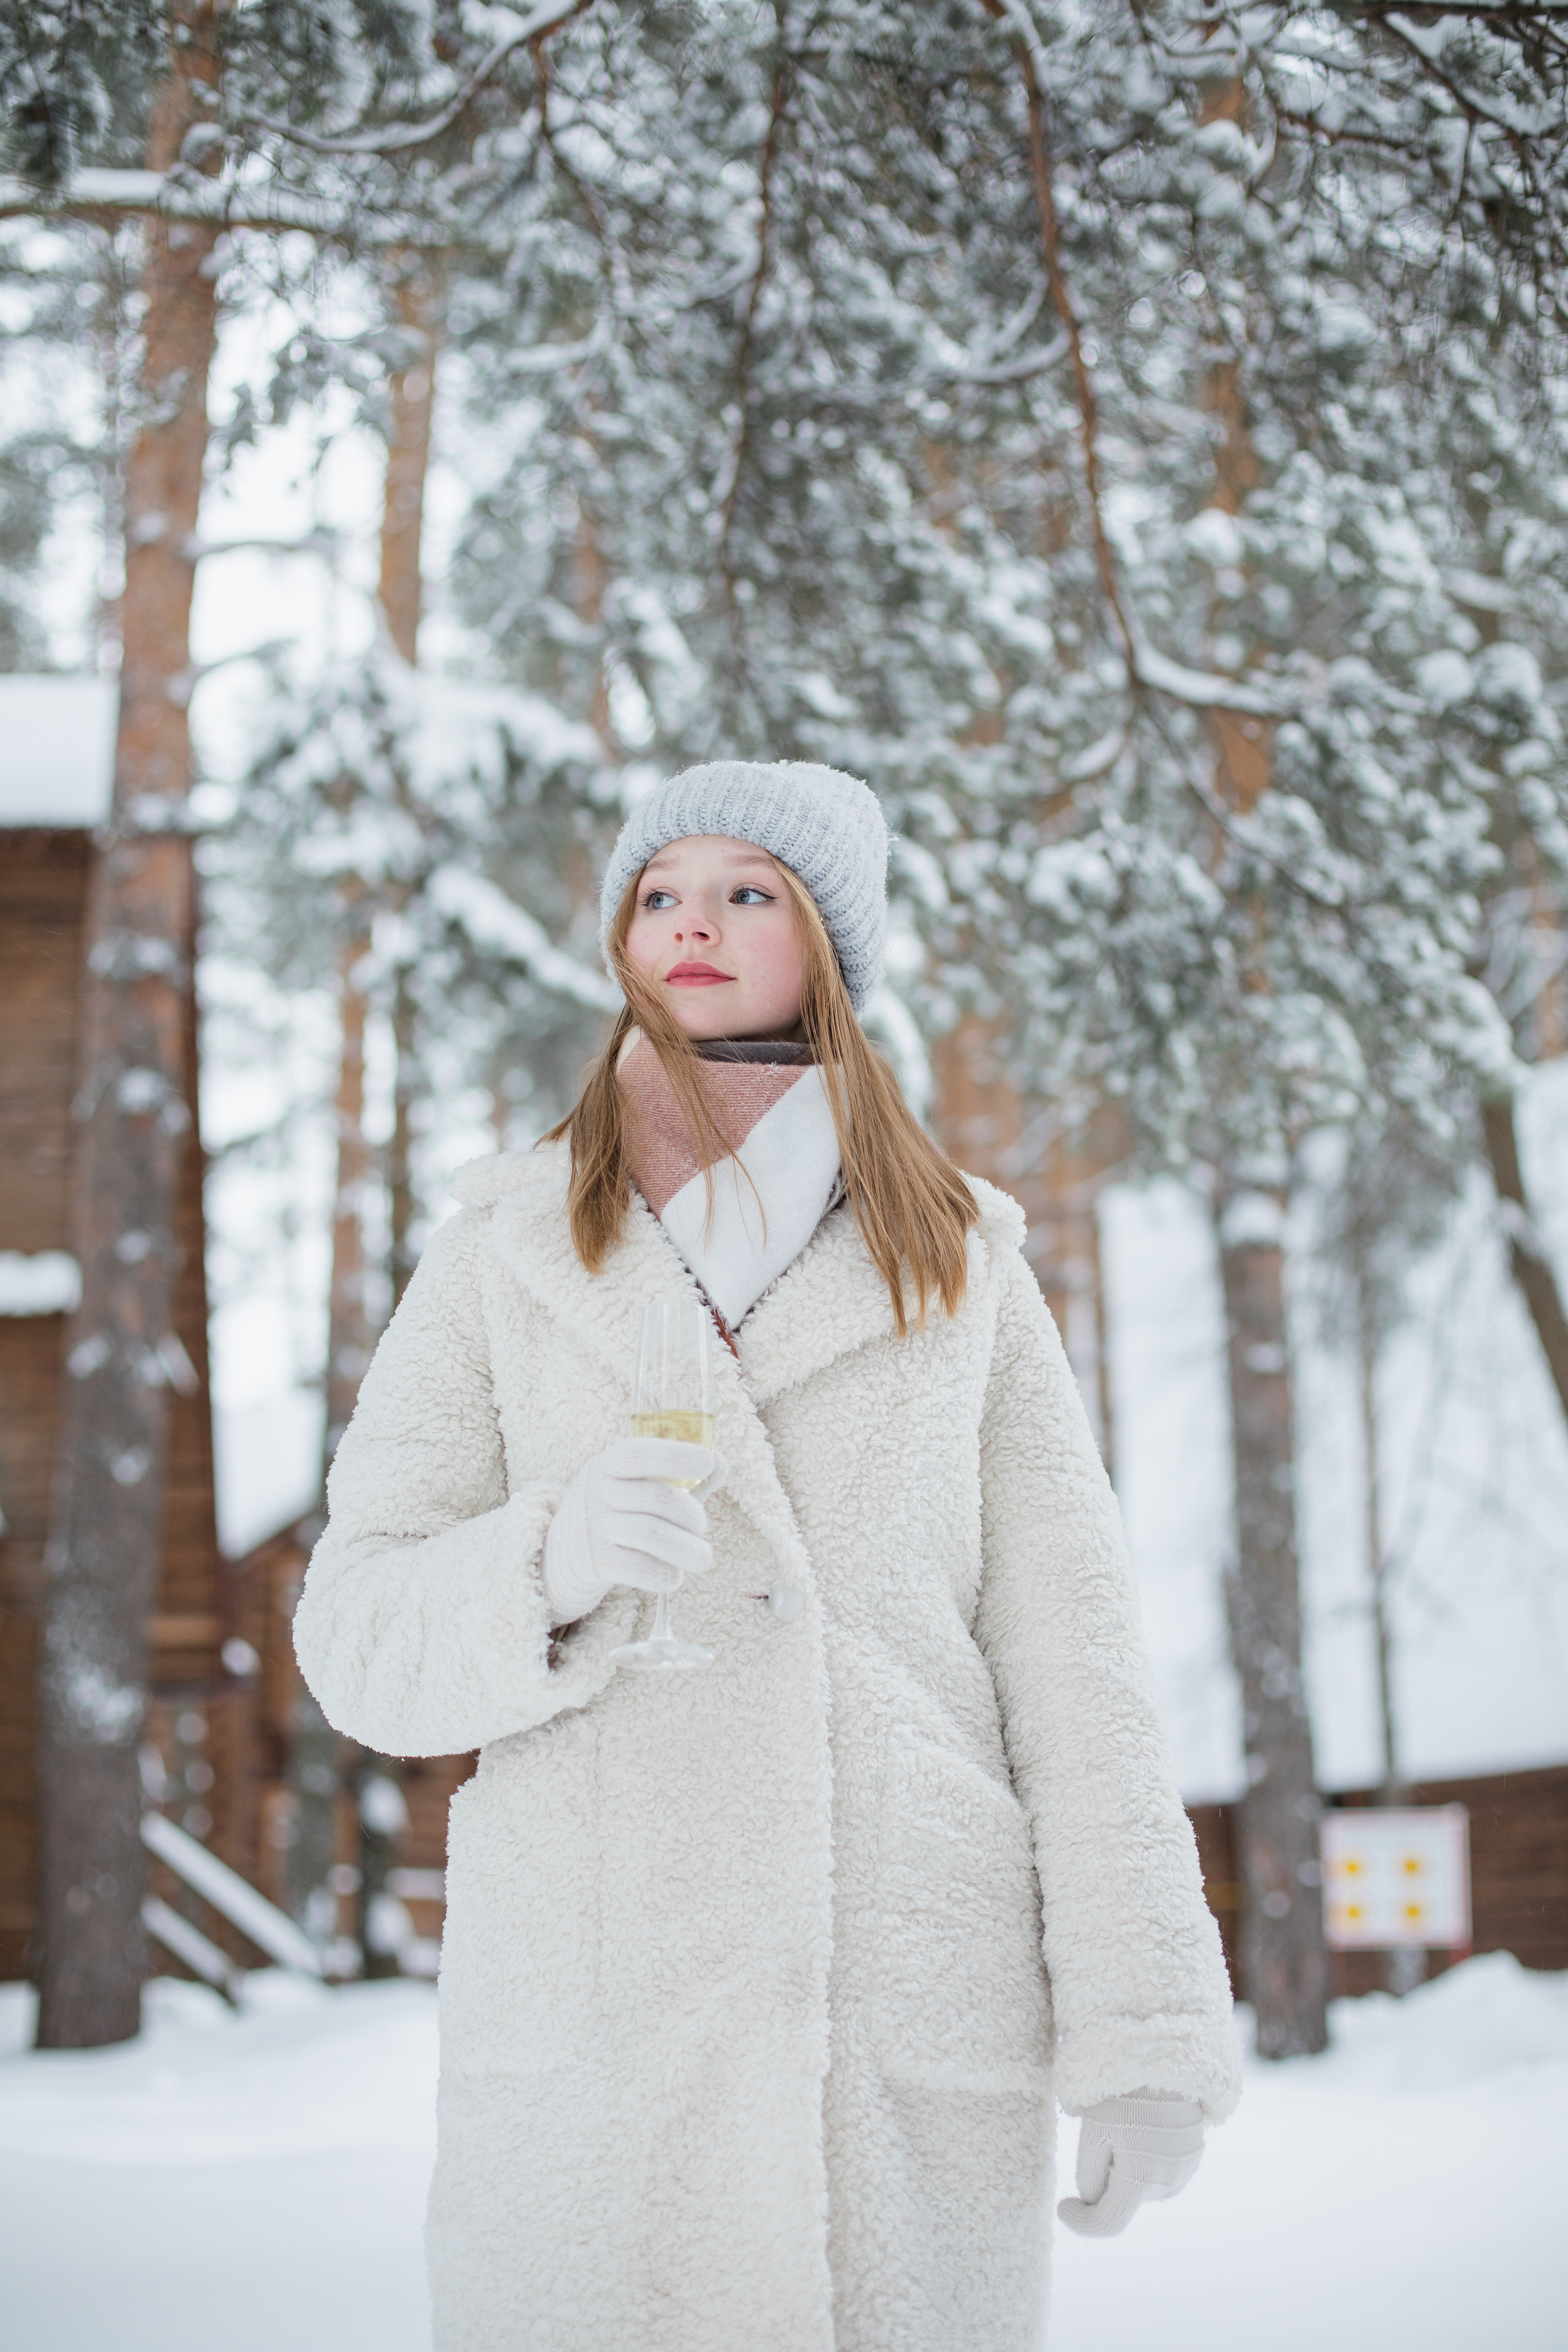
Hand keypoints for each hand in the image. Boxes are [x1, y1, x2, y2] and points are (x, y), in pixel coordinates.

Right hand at [541, 1438, 728, 1627]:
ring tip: (702, 1557)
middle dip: (692, 1515)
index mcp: (606, 1465)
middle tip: (702, 1528)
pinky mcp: (594, 1563)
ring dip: (687, 1548)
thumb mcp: (634, 1487)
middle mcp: (595, 1492)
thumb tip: (721, 1463)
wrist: (560, 1556)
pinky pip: (640, 1568)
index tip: (708, 1461)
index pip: (639, 1454)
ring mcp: (592, 1528)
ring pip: (651, 1534)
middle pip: (655, 1498)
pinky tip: (675, 1575)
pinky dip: (666, 1574)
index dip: (676, 1455)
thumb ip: (678, 1477)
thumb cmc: (613, 1514)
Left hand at [1057, 2091, 1204, 2238]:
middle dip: (1104, 2181)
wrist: (1161, 2058)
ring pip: (1141, 2189)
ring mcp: (1185, 2171)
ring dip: (1127, 2173)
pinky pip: (1161, 2175)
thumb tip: (1094, 2200)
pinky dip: (1146, 2164)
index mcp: (1141, 2179)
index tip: (1064, 2206)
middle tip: (1100, 2137)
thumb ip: (1088, 2177)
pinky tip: (1143, 2131)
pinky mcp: (1194, 2157)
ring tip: (1125, 2128)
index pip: (1108, 2223)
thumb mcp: (1092, 2132)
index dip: (1081, 2222)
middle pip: (1123, 2200)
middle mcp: (1169, 2182)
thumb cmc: (1120, 2092)